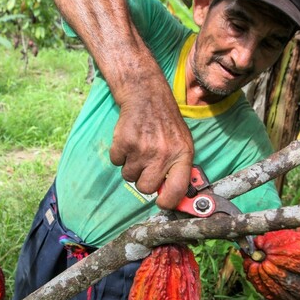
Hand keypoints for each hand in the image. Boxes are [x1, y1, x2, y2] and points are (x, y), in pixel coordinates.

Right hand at [109, 90, 193, 209]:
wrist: (146, 96)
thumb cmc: (165, 122)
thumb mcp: (182, 142)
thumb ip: (179, 167)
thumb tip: (173, 194)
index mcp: (182, 154)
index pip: (177, 189)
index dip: (168, 202)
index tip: (162, 203)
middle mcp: (163, 154)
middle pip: (146, 187)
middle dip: (142, 180)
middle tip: (145, 166)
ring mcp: (142, 149)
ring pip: (128, 176)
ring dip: (130, 166)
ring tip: (138, 149)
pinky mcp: (124, 143)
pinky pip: (116, 163)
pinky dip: (119, 155)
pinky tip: (128, 142)